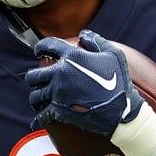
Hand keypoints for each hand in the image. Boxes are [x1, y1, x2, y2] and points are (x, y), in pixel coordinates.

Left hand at [26, 30, 144, 136]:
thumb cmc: (119, 82)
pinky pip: (42, 115)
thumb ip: (96, 41)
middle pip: (34, 75)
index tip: (38, 51)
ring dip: (36, 97)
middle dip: (34, 77)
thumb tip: (83, 35)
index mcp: (71, 57)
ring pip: (35, 96)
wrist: (121, 111)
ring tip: (40, 98)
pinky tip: (37, 120)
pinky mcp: (59, 111)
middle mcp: (60, 74)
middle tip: (37, 79)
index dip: (40, 47)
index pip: (47, 46)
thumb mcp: (113, 55)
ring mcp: (58, 93)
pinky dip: (39, 118)